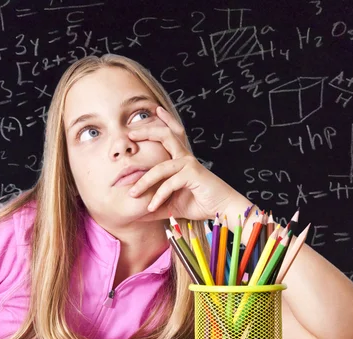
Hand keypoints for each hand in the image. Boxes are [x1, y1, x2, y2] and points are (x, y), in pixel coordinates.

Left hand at [128, 106, 236, 221]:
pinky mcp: (193, 174)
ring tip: (132, 194)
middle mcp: (185, 157)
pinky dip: (159, 196)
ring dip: (144, 181)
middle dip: (147, 131)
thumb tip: (138, 213)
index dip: (164, 121)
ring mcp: (190, 164)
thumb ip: (155, 205)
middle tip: (130, 134)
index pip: (170, 135)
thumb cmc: (199, 204)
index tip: (154, 111)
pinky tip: (151, 207)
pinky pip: (170, 183)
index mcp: (181, 159)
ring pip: (161, 167)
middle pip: (165, 135)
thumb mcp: (171, 205)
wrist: (222, 210)